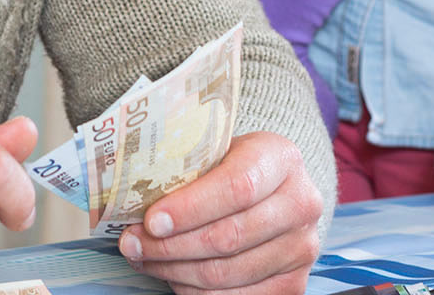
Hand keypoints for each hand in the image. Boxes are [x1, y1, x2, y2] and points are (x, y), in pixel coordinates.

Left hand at [116, 131, 322, 294]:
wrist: (272, 189)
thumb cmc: (232, 167)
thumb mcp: (216, 152)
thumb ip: (187, 171)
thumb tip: (132, 201)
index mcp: (281, 158)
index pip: (237, 188)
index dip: (190, 209)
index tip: (151, 221)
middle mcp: (302, 203)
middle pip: (228, 237)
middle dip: (170, 246)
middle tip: (133, 243)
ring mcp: (301, 247)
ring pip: (227, 273)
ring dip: (175, 270)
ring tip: (144, 258)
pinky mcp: (294, 283)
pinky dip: (195, 292)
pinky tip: (173, 275)